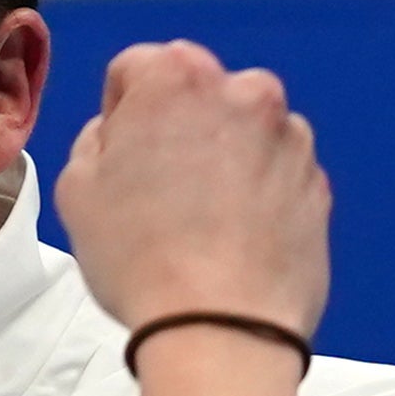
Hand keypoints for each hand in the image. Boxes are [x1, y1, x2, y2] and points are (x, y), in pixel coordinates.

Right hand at [54, 42, 329, 343]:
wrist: (222, 327)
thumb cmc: (140, 257)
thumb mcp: (76, 189)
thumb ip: (95, 140)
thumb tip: (119, 135)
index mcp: (177, 77)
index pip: (137, 68)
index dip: (120, 113)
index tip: (119, 158)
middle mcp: (244, 91)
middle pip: (199, 94)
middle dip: (178, 128)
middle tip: (156, 190)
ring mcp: (290, 136)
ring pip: (242, 132)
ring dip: (221, 159)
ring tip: (198, 222)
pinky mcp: (317, 182)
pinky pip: (275, 172)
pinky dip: (255, 193)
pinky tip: (231, 239)